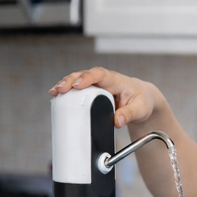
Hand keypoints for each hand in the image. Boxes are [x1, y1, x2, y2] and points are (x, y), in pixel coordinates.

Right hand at [49, 66, 164, 128]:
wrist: (142, 99)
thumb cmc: (142, 101)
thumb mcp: (140, 109)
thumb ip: (129, 115)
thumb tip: (117, 121)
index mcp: (116, 81)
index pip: (100, 75)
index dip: (87, 78)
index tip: (78, 85)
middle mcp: (104, 80)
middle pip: (84, 75)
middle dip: (70, 81)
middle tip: (60, 90)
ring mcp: (97, 85)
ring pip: (78, 80)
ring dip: (65, 85)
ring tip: (54, 93)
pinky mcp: (92, 91)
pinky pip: (78, 89)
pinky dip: (67, 92)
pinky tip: (57, 97)